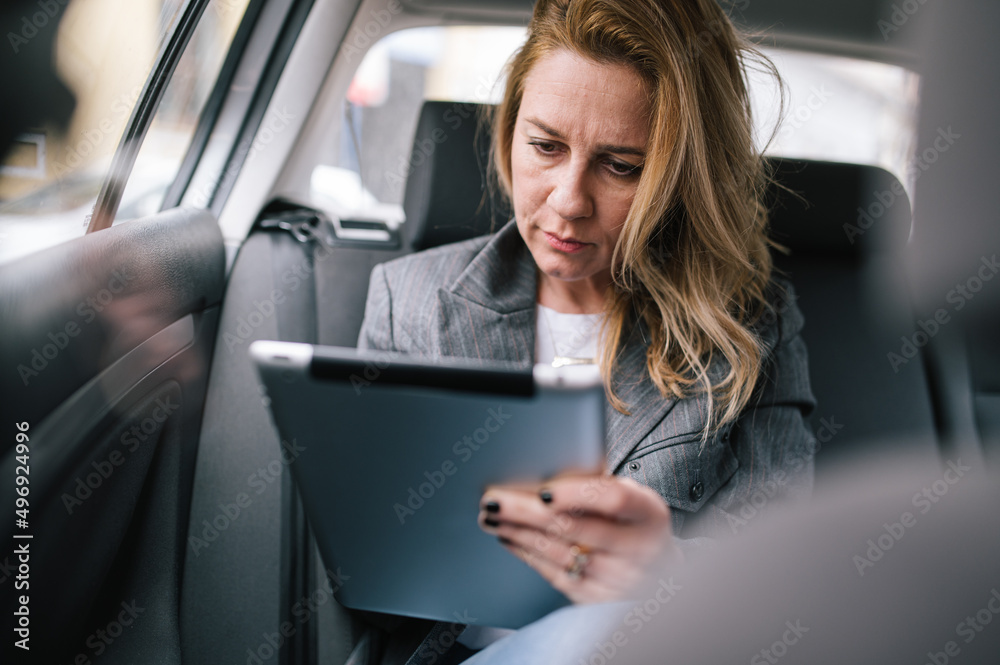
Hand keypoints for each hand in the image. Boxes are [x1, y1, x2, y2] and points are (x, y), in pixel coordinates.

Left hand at [478, 474, 680, 603]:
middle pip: (575, 528)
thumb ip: (597, 482)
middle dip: (526, 512)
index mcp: (650, 514)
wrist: (660, 572)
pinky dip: (527, 554)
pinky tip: (509, 538)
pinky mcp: (599, 601)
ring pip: (558, 553)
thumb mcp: (632, 496)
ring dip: (517, 533)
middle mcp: (641, 551)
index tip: (542, 488)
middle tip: (493, 500)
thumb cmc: (634, 522)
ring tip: (491, 516)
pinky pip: (556, 576)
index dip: (576, 493)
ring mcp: (621, 581)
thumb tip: (545, 465)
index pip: (614, 499)